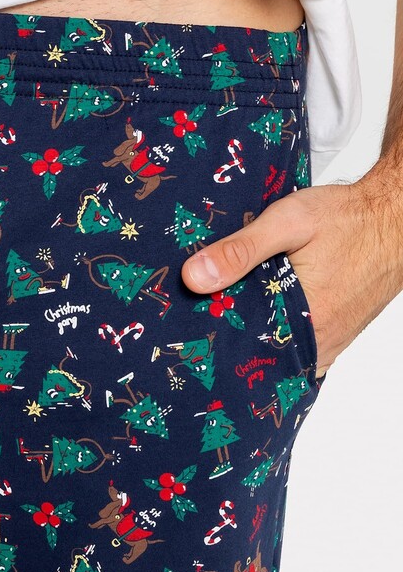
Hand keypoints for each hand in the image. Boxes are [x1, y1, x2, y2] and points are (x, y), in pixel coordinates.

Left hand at [180, 175, 402, 378]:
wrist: (394, 217)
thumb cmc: (348, 218)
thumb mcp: (287, 222)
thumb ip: (240, 250)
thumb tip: (194, 277)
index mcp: (305, 323)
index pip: (244, 350)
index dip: (213, 338)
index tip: (188, 329)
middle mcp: (319, 342)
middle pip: (259, 354)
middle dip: (229, 338)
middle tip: (199, 319)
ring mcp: (329, 342)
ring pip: (277, 351)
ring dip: (252, 335)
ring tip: (224, 313)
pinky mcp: (334, 335)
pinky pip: (295, 345)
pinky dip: (275, 332)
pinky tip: (257, 313)